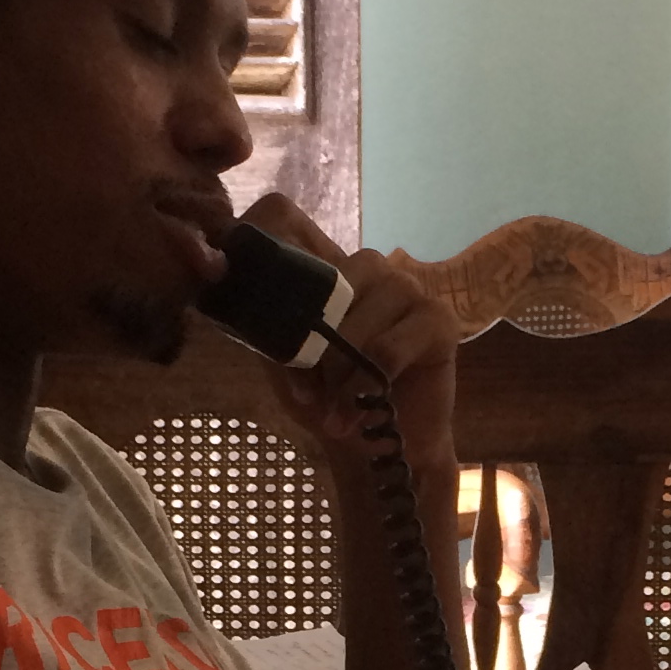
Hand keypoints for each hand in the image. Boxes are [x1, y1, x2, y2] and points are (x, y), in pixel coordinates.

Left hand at [240, 192, 458, 473]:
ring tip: (336, 408)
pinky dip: (371, 381)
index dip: (259, 236)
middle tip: (309, 387)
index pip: (283, 217)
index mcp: (324, 270)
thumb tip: (233, 295)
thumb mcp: (283, 366)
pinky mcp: (438, 319)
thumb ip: (264, 329)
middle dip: (313, 340)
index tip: (233, 279)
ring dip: (342, 368)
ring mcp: (406, 288)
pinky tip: (365, 408)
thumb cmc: (328, 403)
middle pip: (328, 275)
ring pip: (362, 312)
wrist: (377, 451)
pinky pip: (392, 344)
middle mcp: (367, 269)